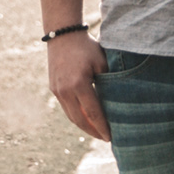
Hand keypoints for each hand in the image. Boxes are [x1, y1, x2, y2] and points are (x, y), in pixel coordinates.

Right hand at [46, 27, 110, 141]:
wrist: (63, 35)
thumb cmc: (87, 48)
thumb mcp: (102, 63)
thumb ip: (108, 82)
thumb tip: (119, 101)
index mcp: (79, 85)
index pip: (93, 113)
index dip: (102, 127)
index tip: (111, 137)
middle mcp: (65, 91)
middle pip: (80, 120)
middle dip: (93, 131)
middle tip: (105, 139)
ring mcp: (57, 91)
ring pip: (71, 116)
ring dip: (84, 126)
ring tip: (96, 132)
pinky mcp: (53, 89)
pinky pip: (66, 108)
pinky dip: (76, 116)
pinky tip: (86, 119)